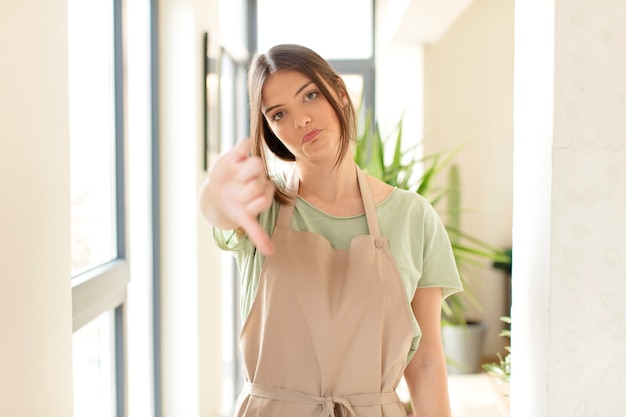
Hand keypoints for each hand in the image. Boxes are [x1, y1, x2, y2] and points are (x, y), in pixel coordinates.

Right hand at [208, 138, 275, 255]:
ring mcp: (248, 166)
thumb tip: (272, 253)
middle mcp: (259, 177)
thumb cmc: (236, 205)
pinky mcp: (237, 154)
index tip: (244, 207)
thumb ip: (258, 234)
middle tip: (237, 192)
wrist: (217, 192)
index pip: (264, 199)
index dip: (253, 205)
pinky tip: (236, 157)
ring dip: (244, 172)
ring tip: (236, 176)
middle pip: (259, 182)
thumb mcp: (246, 220)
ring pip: (255, 164)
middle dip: (245, 191)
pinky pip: (244, 144)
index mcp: (264, 191)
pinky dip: (242, 148)